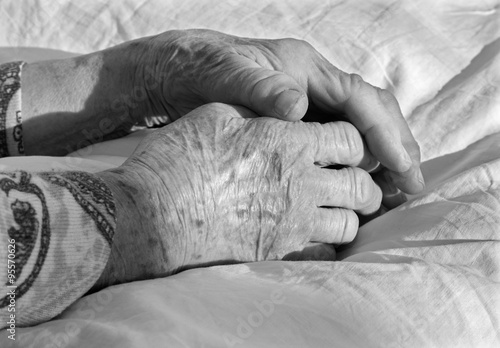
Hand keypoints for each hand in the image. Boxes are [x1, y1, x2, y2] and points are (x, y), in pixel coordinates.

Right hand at [95, 103, 381, 285]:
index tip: (342, 145)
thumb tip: (281, 110)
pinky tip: (314, 235)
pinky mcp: (276, 254)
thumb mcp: (217, 115)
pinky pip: (322, 255)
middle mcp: (301, 186)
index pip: (350, 140)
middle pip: (360, 186)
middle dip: (364, 181)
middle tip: (352, 180)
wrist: (153, 215)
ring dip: (349, 214)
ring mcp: (292, 224)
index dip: (353, 140)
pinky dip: (327, 244)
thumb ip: (259, 109)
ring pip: (348, 224)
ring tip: (336, 208)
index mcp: (291, 143)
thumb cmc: (180, 159)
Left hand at [129, 29, 422, 200]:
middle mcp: (314, 85)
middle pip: (371, 113)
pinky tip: (358, 187)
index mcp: (305, 69)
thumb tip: (297, 106)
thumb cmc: (201, 70)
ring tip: (395, 194)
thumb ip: (260, 89)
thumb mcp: (226, 76)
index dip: (384, 132)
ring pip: (358, 129)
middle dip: (396, 147)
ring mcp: (307, 105)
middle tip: (411, 187)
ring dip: (380, 158)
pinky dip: (353, 164)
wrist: (176, 74)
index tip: (401, 166)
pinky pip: (336, 142)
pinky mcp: (296, 125)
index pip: (360, 99)